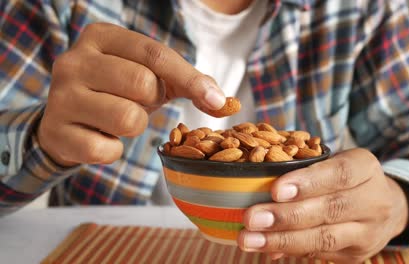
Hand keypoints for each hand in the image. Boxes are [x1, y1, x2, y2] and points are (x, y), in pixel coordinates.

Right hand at [38, 23, 224, 165]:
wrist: (66, 119)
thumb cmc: (116, 91)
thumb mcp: (148, 76)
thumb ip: (187, 82)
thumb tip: (222, 102)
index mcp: (101, 37)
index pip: (155, 54)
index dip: (191, 79)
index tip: (215, 100)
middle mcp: (74, 62)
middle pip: (142, 83)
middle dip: (153, 100)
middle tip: (140, 102)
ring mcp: (61, 97)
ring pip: (127, 118)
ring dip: (135, 126)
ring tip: (120, 118)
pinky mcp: (56, 132)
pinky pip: (106, 150)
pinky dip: (113, 150)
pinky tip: (102, 138)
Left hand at [238, 148, 408, 262]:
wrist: (387, 207)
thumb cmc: (346, 178)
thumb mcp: (334, 161)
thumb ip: (303, 171)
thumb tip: (259, 191)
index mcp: (365, 167)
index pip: (339, 174)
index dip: (307, 183)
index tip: (275, 190)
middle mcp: (374, 200)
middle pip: (330, 209)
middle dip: (286, 216)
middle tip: (251, 218)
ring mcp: (369, 231)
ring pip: (325, 238)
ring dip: (282, 240)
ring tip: (249, 239)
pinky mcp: (358, 254)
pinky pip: (321, 253)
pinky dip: (291, 249)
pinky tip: (266, 248)